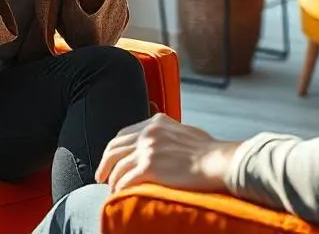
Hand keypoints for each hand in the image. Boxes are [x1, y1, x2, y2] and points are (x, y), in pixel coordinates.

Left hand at [94, 113, 237, 193]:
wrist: (218, 161)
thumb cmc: (208, 151)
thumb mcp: (184, 131)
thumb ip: (168, 133)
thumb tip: (162, 141)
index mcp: (156, 122)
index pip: (124, 134)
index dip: (114, 149)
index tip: (111, 160)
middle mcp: (148, 132)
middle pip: (114, 148)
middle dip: (104, 164)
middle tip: (100, 177)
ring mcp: (148, 149)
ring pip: (116, 166)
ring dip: (111, 180)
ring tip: (111, 190)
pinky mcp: (149, 167)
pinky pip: (125, 180)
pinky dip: (119, 189)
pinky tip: (119, 196)